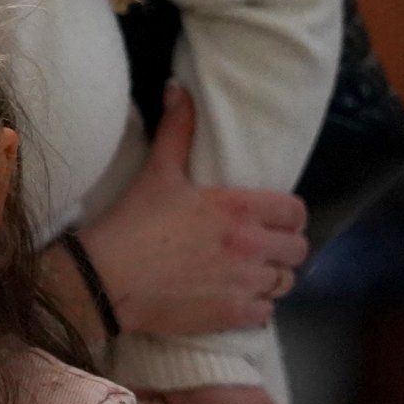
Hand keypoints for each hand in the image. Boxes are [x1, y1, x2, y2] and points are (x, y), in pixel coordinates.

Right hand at [80, 85, 308, 337]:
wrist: (106, 279)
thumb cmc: (133, 224)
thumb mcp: (158, 173)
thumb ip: (177, 130)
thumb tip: (179, 88)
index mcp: (241, 207)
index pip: (295, 212)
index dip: (288, 217)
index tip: (273, 221)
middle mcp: (252, 245)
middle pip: (297, 250)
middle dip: (282, 249)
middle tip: (260, 250)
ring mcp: (245, 283)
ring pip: (284, 283)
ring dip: (270, 278)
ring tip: (249, 276)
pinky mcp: (233, 315)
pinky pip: (266, 313)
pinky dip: (254, 308)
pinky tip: (233, 300)